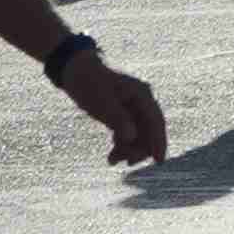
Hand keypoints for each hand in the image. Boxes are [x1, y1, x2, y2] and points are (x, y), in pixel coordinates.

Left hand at [55, 44, 170, 166]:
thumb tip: (132, 138)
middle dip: (140, 149)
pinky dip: (122, 144)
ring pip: (139, 134)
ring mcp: (132, 107)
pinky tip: (111, 156)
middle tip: (128, 163)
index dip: (159, 142)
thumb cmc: (89, 83)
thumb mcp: (102, 102)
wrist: (75, 70)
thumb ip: (118, 119)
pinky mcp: (123, 112)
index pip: (156, 121)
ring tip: (112, 161)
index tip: (158, 161)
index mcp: (141, 94)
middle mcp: (141, 100)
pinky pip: (128, 132)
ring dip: (129, 149)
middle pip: (149, 130)